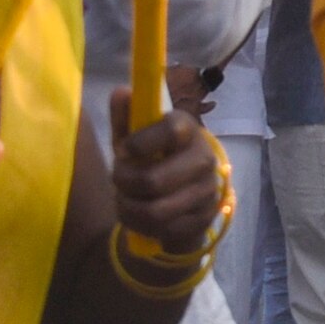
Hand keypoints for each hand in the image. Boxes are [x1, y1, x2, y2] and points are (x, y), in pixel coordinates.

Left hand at [112, 108, 224, 259]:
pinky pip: (162, 230)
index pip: (170, 130)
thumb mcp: (136, 138)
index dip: (142, 141)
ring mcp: (206, 192)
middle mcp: (204, 159)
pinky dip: (140, 225)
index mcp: (188, 129)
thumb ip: (126, 118)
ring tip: (123, 199)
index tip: (124, 148)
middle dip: (124, 182)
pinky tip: (138, 216)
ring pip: (155, 211)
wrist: (183, 196)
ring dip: (128, 207)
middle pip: (154, 181)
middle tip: (117, 178)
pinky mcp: (203, 220)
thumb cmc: (154, 158)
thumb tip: (121, 93)